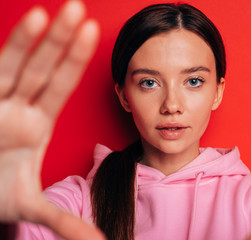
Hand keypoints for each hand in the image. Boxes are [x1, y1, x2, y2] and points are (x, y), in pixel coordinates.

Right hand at [0, 1, 103, 238]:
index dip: (75, 59)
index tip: (93, 32)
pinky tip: (15, 26)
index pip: (60, 84)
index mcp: (35, 124)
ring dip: (27, 41)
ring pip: (11, 67)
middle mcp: (15, 109)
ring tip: (44, 13)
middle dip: (59, 40)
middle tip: (79, 8)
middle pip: (41, 68)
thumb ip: (65, 222)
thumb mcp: (32, 206)